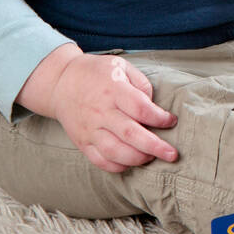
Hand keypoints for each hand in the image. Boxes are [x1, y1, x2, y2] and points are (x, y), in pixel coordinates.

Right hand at [49, 54, 178, 173]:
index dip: (159, 118)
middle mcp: (101, 111)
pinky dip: (118, 167)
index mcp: (113, 90)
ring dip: (138, 159)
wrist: (61, 82)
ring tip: (152, 157)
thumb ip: (141, 84)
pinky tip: (131, 163)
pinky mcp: (82, 142)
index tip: (171, 121)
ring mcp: (90, 129)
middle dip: (155, 147)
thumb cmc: (96, 73)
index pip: (140, 108)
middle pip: (131, 134)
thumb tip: (154, 107)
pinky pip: (100, 161)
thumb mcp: (120, 66)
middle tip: (172, 154)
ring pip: (116, 152)